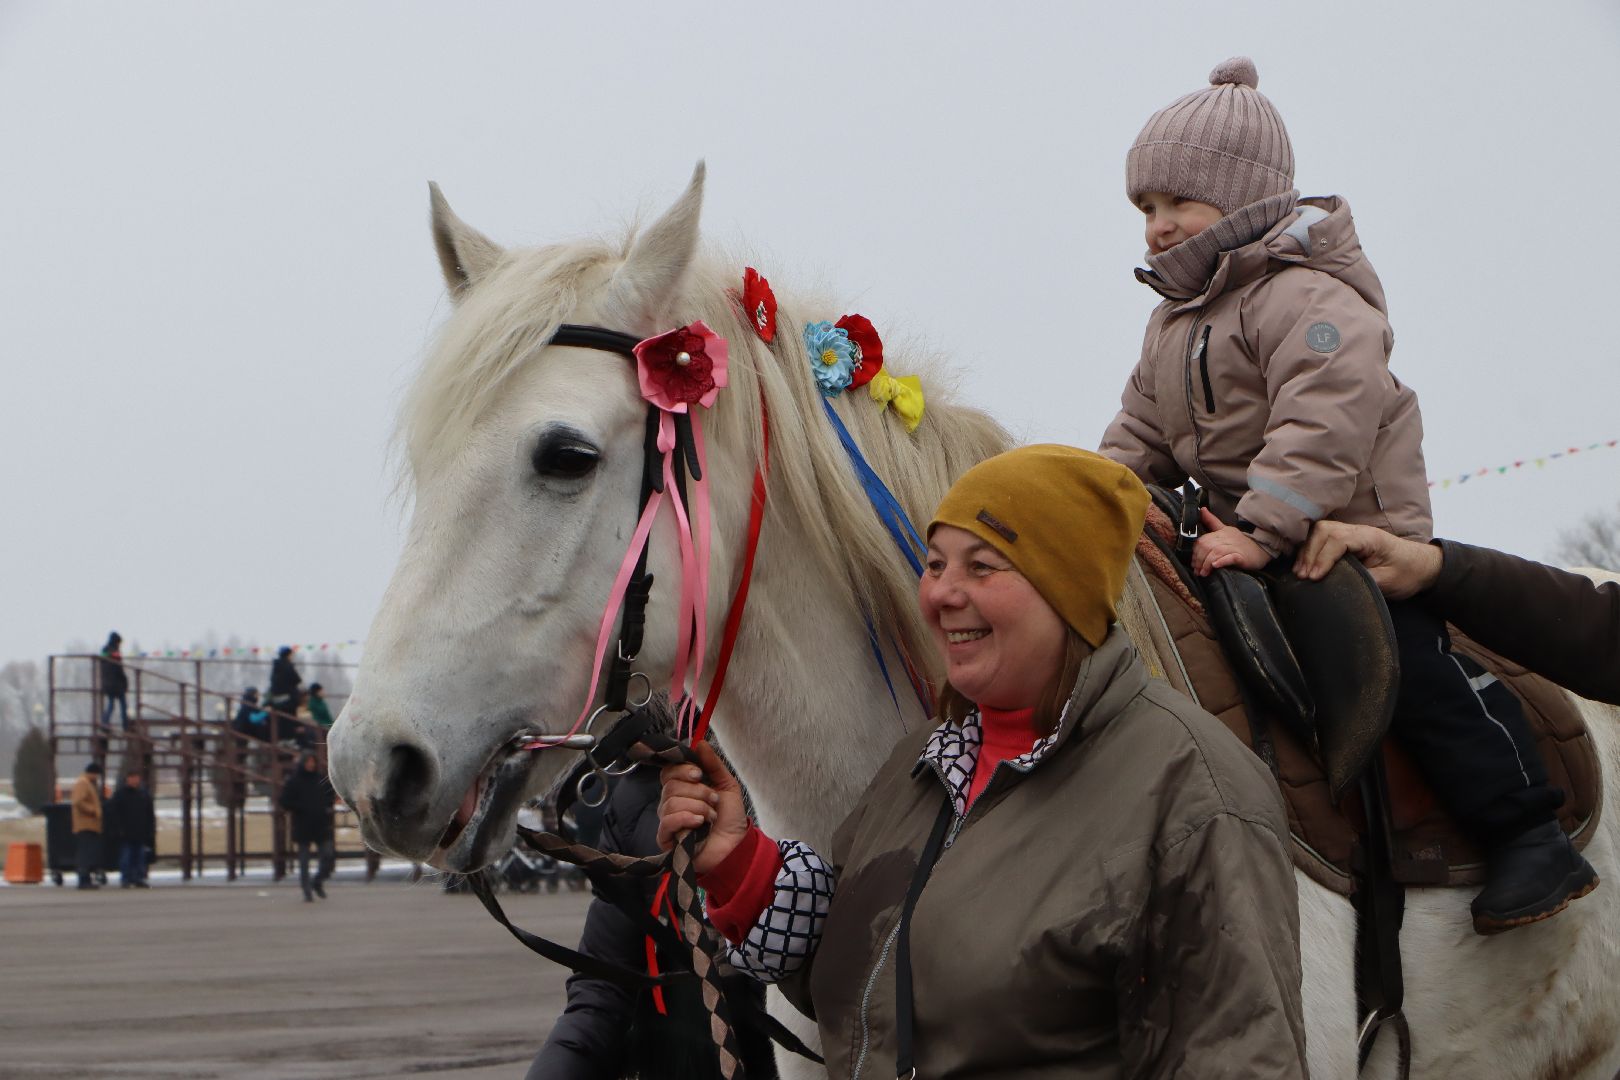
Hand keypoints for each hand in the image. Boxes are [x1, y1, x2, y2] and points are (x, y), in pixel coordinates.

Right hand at [657, 741, 750, 874]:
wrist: (737, 847)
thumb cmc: (730, 819)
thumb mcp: (726, 785)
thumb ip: (713, 764)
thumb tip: (700, 742)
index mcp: (682, 789)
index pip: (669, 771)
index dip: (682, 769)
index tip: (699, 774)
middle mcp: (671, 803)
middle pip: (671, 785)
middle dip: (698, 791)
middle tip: (713, 800)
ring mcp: (668, 821)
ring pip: (671, 802)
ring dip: (698, 806)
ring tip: (711, 816)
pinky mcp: (667, 839)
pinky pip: (668, 821)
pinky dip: (686, 818)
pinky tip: (700, 823)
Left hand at [1191, 508, 1271, 575]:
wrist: (1262, 548)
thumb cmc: (1242, 541)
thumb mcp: (1225, 529)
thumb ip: (1212, 521)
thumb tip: (1201, 509)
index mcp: (1221, 532)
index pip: (1203, 540)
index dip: (1196, 552)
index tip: (1193, 562)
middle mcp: (1226, 538)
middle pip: (1207, 546)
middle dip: (1199, 559)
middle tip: (1197, 570)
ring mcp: (1234, 547)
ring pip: (1216, 552)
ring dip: (1207, 563)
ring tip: (1204, 572)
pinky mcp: (1242, 556)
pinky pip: (1230, 557)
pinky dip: (1221, 561)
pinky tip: (1215, 566)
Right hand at [1294, 520, 1442, 599]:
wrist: (1422, 566)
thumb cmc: (1408, 573)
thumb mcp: (1388, 582)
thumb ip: (1363, 581)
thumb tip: (1337, 585)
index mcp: (1370, 537)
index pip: (1338, 540)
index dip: (1323, 558)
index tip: (1314, 577)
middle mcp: (1358, 530)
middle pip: (1324, 530)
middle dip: (1310, 553)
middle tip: (1303, 576)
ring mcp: (1351, 533)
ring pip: (1320, 531)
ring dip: (1307, 551)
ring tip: (1300, 572)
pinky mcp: (1347, 540)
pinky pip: (1323, 538)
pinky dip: (1310, 550)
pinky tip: (1305, 565)